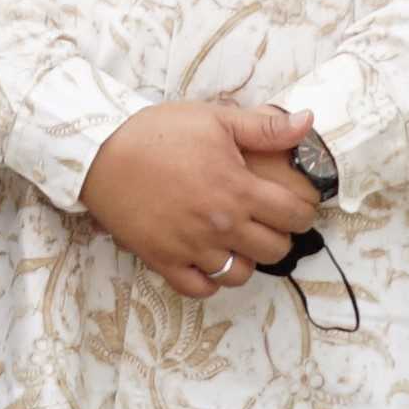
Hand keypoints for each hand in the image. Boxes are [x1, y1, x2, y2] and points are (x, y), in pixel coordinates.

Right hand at [79, 101, 323, 300]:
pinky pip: (199, 288)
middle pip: (275, 250)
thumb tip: (308, 122)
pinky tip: (208, 261)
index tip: (295, 206)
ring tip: (238, 242)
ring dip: (246, 260)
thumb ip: (264, 127)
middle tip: (268, 222)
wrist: (100, 152)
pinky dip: (210, 281)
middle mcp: (220, 225)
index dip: (303, 211)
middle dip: (280, 236)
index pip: (294, 215)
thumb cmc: (157, 132)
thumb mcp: (215, 119)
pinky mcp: (164, 260)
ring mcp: (191, 247)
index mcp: (238, 189)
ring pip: (240, 275)